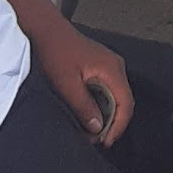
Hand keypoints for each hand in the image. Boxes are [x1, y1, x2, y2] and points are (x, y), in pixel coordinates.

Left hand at [30, 18, 133, 145]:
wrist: (46, 31)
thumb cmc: (55, 52)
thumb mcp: (66, 84)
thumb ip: (83, 106)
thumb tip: (97, 127)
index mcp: (111, 69)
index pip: (126, 103)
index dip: (119, 126)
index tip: (106, 142)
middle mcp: (115, 66)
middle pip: (124, 101)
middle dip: (112, 123)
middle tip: (95, 139)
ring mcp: (109, 65)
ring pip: (115, 96)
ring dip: (105, 115)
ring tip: (90, 130)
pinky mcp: (100, 67)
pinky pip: (108, 90)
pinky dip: (101, 105)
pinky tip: (88, 113)